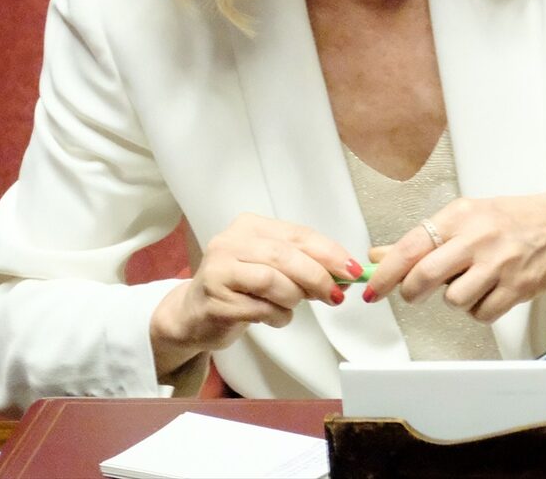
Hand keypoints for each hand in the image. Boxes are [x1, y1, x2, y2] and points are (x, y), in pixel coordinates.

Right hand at [149, 213, 357, 379]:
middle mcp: (230, 242)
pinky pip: (260, 309)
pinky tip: (275, 317)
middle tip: (335, 295)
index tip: (352, 270)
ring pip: (273, 281)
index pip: (298, 234)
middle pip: (286, 256)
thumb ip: (303, 264)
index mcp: (249, 226)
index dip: (329, 253)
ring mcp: (219, 271)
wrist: (193, 315)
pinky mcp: (215, 301)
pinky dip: (277, 316)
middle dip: (317, 277)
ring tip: (291, 306)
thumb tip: (344, 273)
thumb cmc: (239, 288)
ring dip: (293, 299)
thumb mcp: (270, 267)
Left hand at [363, 191, 545, 323]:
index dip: (385, 274)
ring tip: (468, 282)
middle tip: (413, 292)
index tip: (372, 290)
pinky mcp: (515, 289)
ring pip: (453, 299)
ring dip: (454, 298)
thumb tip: (378, 256)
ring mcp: (497, 265)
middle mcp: (477, 239)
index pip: (410, 247)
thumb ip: (420, 239)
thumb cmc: (507, 220)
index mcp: (459, 217)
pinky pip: (481, 314)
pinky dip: (479, 309)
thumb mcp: (462, 217)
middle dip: (412, 291)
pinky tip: (487, 292)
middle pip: (426, 276)